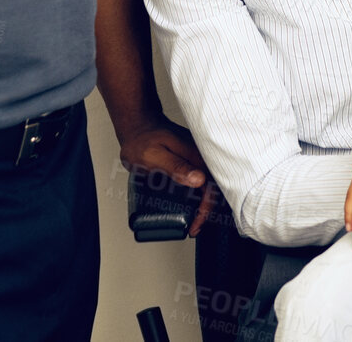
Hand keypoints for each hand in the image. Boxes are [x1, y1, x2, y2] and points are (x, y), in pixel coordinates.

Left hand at [119, 115, 217, 236]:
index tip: (195, 223)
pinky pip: (201, 179)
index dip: (206, 208)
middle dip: (207, 210)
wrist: (138, 125)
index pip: (211, 185)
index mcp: (195, 154)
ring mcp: (196, 157)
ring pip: (209, 184)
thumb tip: (198, 179)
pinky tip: (192, 204)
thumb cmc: (142, 139)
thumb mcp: (154, 156)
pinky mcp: (191, 160)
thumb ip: (175, 167)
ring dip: (204, 204)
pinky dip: (199, 196)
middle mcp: (199, 156)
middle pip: (213, 186)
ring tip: (194, 220)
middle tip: (194, 226)